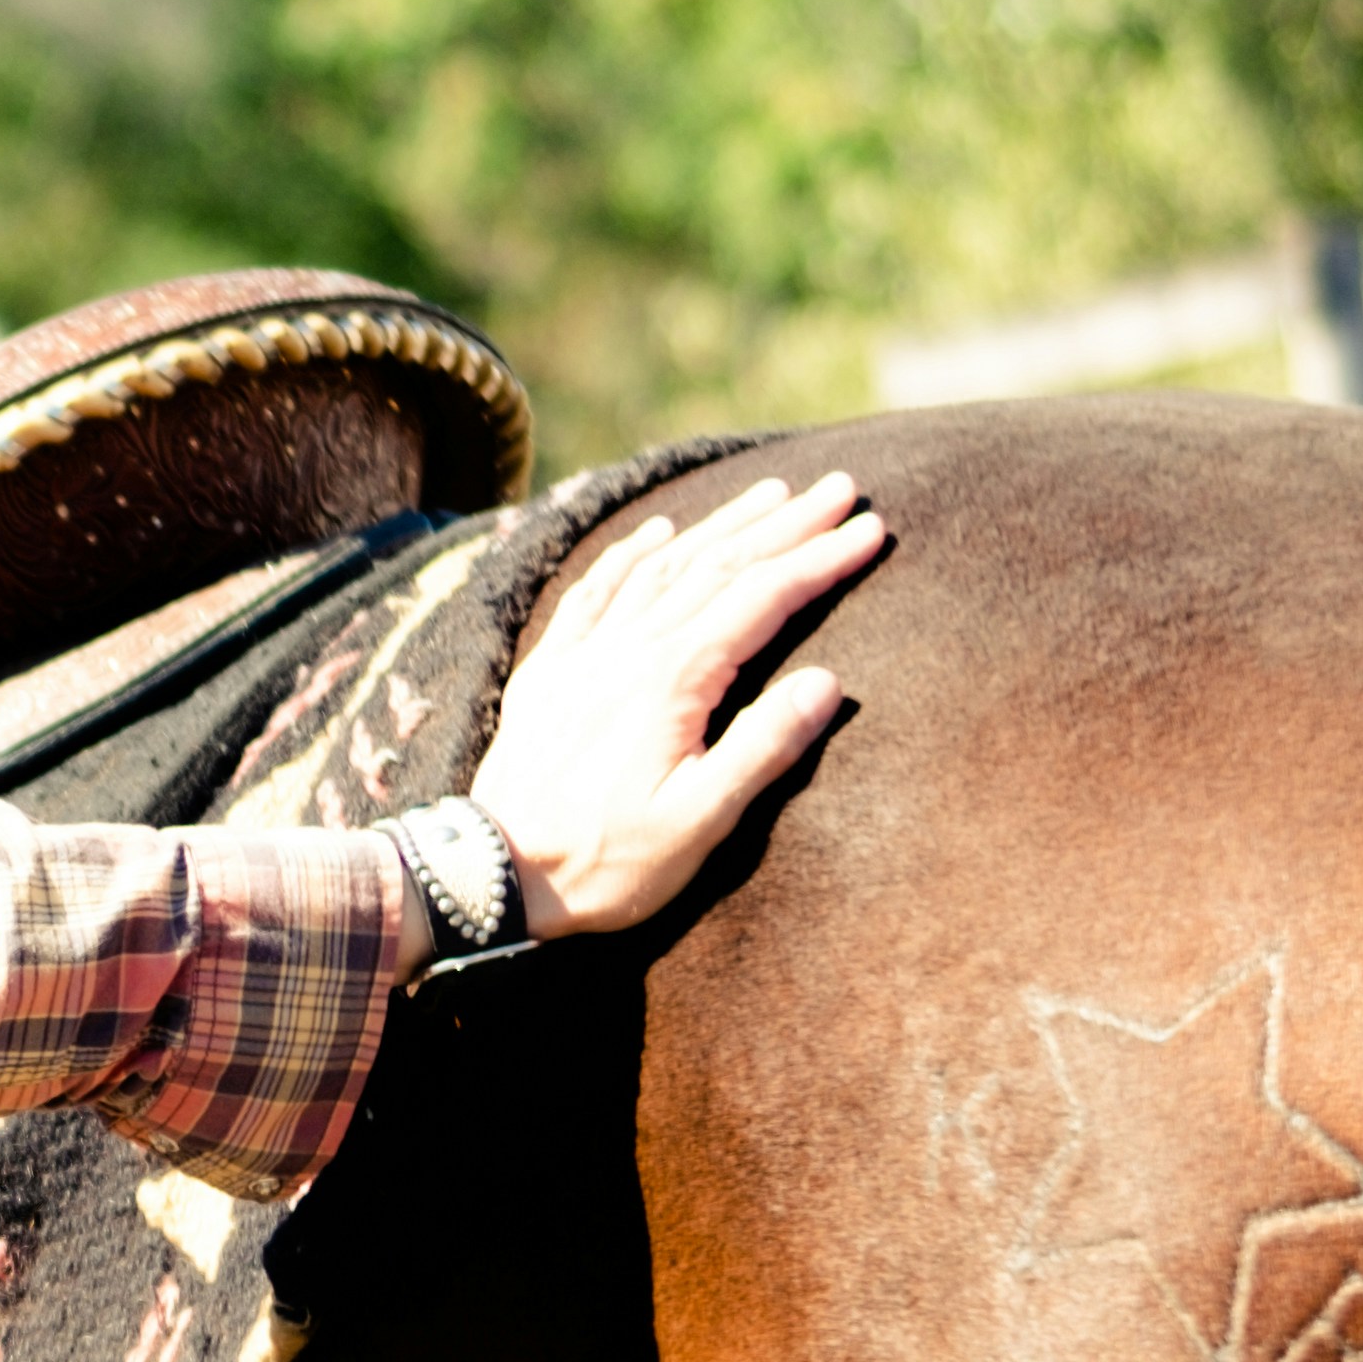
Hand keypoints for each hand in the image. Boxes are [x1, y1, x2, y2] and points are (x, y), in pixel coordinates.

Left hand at [461, 468, 888, 936]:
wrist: (489, 874)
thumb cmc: (604, 862)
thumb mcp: (698, 822)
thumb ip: (763, 748)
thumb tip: (828, 681)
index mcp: (672, 680)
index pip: (763, 597)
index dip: (821, 559)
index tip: (873, 528)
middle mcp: (626, 650)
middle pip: (718, 565)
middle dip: (786, 523)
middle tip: (841, 487)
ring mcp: (582, 655)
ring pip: (662, 566)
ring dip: (721, 524)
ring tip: (770, 492)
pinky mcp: (547, 672)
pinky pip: (594, 591)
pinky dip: (630, 554)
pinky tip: (656, 530)